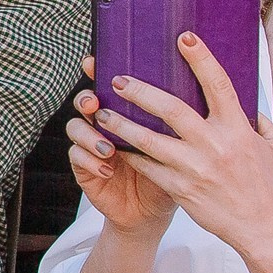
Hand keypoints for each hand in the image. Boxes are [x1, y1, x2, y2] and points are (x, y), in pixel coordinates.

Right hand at [64, 63, 175, 238]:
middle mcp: (106, 123)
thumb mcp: (184, 143)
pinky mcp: (85, 168)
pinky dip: (89, 160)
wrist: (156, 211)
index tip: (94, 61)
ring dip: (89, 133)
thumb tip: (196, 84)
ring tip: (107, 146)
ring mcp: (92, 144)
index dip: (97, 69)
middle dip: (86, 97)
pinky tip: (106, 168)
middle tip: (95, 103)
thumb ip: (182, 117)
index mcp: (128, 111)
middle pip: (86, 99)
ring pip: (76, 126)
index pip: (110, 84)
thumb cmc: (174, 173)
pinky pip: (76, 156)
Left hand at [94, 34, 272, 262]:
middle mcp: (214, 145)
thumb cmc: (266, 184)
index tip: (184, 37)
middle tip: (117, 79)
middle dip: (141, 91)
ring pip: (148, 139)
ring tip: (100, 112)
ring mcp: (194, 168)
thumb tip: (248, 99)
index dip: (201, 59)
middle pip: (171, 109)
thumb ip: (261, 120)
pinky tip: (110, 143)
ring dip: (121, 123)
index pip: (219, 86)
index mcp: (238, 129)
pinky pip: (145, 166)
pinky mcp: (179, 188)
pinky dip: (126, 154)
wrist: (259, 227)